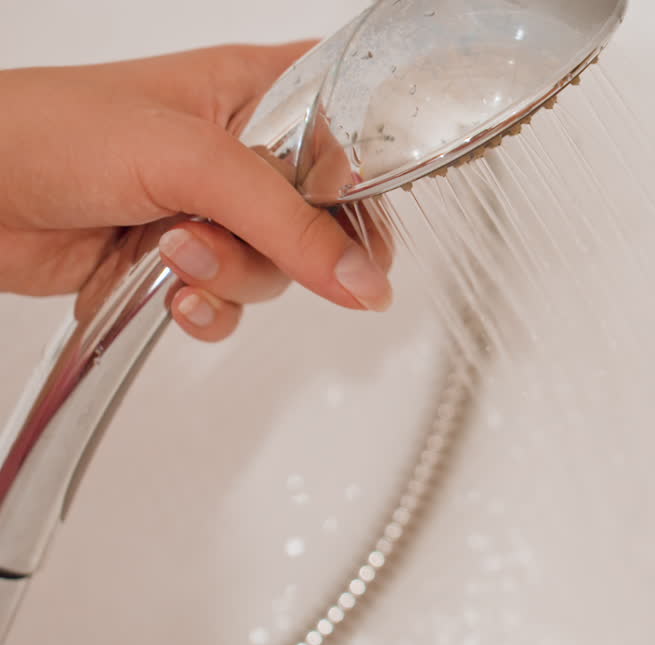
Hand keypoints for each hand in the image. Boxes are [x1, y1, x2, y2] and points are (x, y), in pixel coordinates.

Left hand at [0, 43, 392, 340]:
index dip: (367, 185)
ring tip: (171, 251)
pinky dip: (207, 310)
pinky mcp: (184, 260)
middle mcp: (244, 152)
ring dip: (229, 276)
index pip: (354, 136)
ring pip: (277, 271)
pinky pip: (232, 303)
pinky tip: (171, 295)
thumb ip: (288, 224)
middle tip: (235, 236)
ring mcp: (215, 209)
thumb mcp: (194, 162)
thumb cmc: (54, 130)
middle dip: (285, 248)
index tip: (358, 230)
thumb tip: (361, 281)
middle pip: (324, 221)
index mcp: (257, 91)